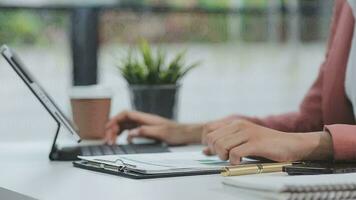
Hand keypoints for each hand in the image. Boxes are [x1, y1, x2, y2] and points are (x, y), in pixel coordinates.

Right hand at [104, 110, 202, 144]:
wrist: (187, 134)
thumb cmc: (177, 132)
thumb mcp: (161, 133)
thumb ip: (145, 131)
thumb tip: (130, 133)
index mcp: (146, 118)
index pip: (126, 114)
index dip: (115, 119)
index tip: (107, 128)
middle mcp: (144, 119)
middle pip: (124, 120)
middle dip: (113, 128)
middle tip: (109, 140)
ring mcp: (146, 124)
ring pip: (127, 125)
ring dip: (118, 131)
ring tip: (112, 141)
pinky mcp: (148, 130)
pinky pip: (133, 130)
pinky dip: (125, 134)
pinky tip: (125, 141)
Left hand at [204, 120, 331, 164]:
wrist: (292, 144)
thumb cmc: (266, 145)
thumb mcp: (242, 141)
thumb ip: (223, 144)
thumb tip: (204, 151)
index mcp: (235, 123)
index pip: (208, 128)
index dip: (207, 141)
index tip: (214, 150)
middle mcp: (239, 125)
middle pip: (212, 139)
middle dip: (215, 151)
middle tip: (226, 156)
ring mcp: (248, 133)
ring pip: (222, 145)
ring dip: (224, 156)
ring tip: (234, 159)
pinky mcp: (256, 143)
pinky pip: (235, 153)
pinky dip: (234, 161)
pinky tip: (241, 162)